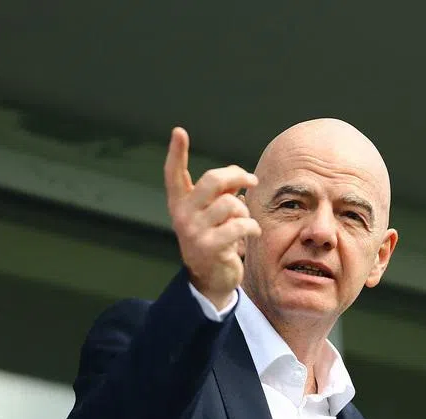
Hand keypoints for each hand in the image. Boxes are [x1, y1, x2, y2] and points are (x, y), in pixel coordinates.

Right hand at [164, 126, 260, 309]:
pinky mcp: (209, 247)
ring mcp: (194, 231)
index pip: (174, 174)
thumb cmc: (215, 239)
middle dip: (237, 176)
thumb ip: (222, 193)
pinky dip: (252, 228)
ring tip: (245, 221)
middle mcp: (182, 215)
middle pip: (212, 180)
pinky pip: (240, 225)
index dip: (176, 152)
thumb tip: (239, 176)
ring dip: (245, 211)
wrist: (211, 279)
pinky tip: (251, 234)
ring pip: (231, 204)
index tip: (179, 131)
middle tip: (252, 180)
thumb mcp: (214, 214)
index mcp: (180, 203)